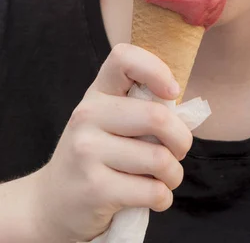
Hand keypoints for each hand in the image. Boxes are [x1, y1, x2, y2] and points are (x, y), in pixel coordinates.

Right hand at [33, 43, 192, 242]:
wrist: (51, 205)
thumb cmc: (96, 156)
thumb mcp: (109, 122)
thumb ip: (141, 109)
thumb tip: (184, 115)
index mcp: (97, 93)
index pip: (124, 58)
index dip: (156, 69)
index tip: (171, 93)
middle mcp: (87, 116)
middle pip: (157, 116)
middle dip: (182, 140)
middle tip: (177, 152)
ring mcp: (87, 152)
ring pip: (160, 159)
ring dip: (174, 174)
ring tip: (165, 178)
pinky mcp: (95, 189)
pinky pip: (153, 192)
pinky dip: (164, 198)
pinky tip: (154, 197)